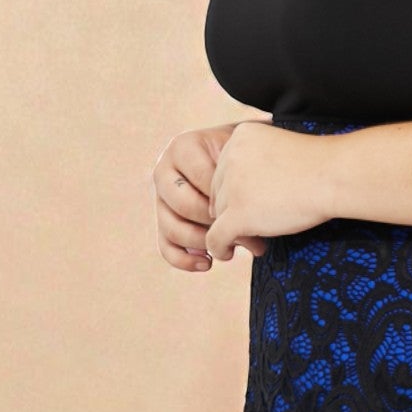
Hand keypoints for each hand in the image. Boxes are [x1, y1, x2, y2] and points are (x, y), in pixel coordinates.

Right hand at [151, 116, 270, 268]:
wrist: (240, 161)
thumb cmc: (246, 158)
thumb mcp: (245, 158)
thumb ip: (243, 179)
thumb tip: (245, 227)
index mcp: (182, 147)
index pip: (201, 177)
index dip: (227, 197)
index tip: (251, 205)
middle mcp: (164, 171)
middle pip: (184, 205)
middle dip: (215, 222)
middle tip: (242, 230)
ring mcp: (160, 198)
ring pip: (172, 228)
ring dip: (203, 243)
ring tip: (230, 249)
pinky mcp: (163, 222)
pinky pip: (166, 247)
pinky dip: (185, 260)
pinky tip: (208, 263)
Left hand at [205, 117, 335, 261]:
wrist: (334, 176)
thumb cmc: (321, 166)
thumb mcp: (282, 150)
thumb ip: (259, 163)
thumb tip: (244, 195)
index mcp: (240, 136)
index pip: (225, 169)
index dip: (239, 189)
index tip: (259, 201)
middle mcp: (230, 157)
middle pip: (219, 192)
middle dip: (234, 209)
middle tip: (258, 221)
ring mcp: (232, 186)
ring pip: (219, 215)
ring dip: (234, 228)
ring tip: (257, 237)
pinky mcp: (238, 213)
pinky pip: (215, 237)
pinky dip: (218, 248)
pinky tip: (227, 254)